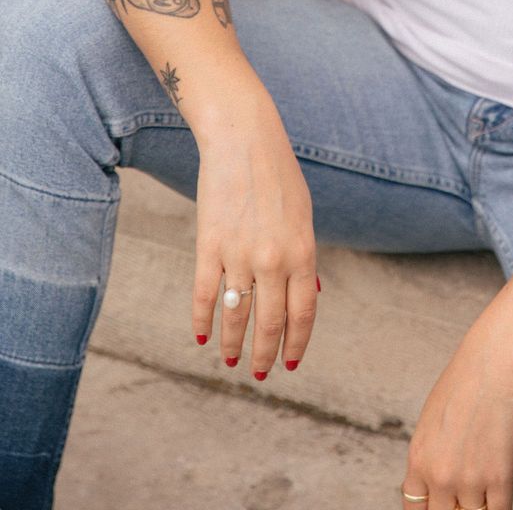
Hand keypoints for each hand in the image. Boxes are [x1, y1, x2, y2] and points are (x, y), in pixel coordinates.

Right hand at [190, 91, 318, 379]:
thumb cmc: (279, 176)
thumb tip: (312, 295)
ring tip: (232, 361)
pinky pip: (204, 294)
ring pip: (235, 316)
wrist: (244, 140)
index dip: (296, 342)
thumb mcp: (304, 215)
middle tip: (260, 373)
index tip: (290, 363)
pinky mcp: (208, 245)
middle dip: (265, 354)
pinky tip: (200, 336)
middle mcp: (273, 259)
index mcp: (303, 251)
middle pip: (270, 322)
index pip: (303, 313)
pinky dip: (202, 320)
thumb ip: (306, 258)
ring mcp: (239, 254)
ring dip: (233, 344)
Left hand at [401, 328, 512, 509]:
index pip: (414, 507)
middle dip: (454, 509)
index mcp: (418, 458)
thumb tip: (436, 480)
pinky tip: (501, 498)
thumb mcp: (433, 418)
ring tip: (485, 490)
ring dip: (478, 506)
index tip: (442, 506)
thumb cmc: (466, 381)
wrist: (495, 362)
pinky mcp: (498, 478)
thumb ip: (432, 453)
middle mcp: (438, 475)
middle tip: (464, 499)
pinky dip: (499, 508)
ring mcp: (468, 480)